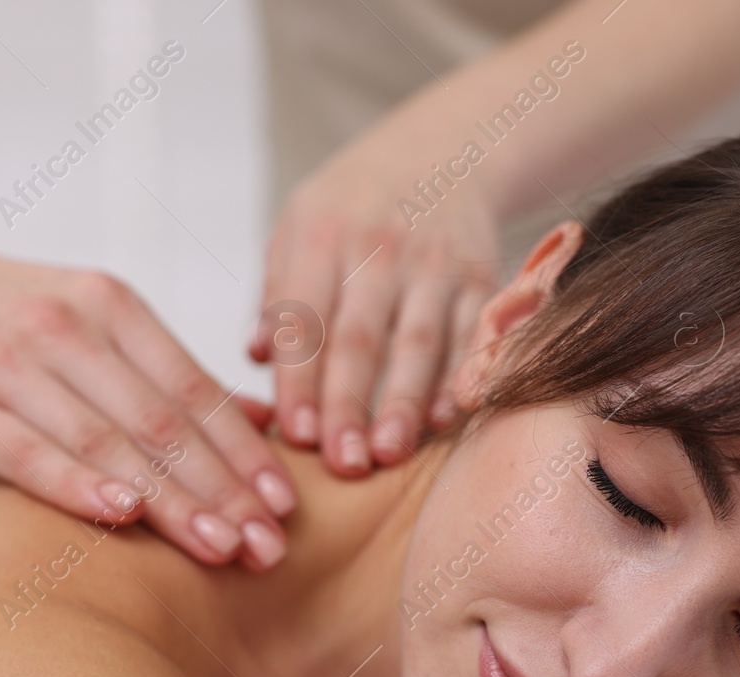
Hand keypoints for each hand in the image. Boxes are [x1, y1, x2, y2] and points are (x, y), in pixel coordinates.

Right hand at [0, 249, 297, 569]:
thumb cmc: (9, 317)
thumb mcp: (97, 321)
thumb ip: (172, 373)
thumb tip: (270, 423)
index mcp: (113, 306)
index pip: (195, 390)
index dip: (245, 452)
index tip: (287, 506)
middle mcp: (66, 328)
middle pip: (162, 422)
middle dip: (224, 490)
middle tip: (270, 548)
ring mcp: (7, 363)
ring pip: (105, 441)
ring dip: (170, 500)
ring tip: (222, 548)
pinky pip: (25, 451)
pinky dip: (77, 484)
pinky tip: (123, 517)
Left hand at [250, 142, 501, 474]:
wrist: (443, 150)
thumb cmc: (352, 206)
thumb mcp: (299, 226)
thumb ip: (277, 293)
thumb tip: (258, 357)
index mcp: (322, 237)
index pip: (306, 319)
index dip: (300, 380)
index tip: (295, 435)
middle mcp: (379, 248)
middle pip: (361, 338)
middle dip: (349, 404)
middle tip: (340, 464)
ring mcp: (435, 263)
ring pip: (420, 341)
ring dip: (404, 402)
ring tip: (388, 454)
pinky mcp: (481, 276)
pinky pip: (471, 334)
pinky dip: (459, 377)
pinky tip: (443, 421)